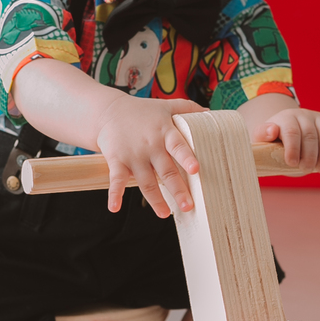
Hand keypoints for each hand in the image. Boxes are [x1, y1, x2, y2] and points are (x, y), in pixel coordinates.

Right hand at [93, 93, 206, 217]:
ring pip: (146, 181)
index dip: (186, 158)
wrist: (108, 111)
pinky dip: (115, 194)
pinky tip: (115, 208)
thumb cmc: (142, 111)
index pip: (178, 146)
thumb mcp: (165, 106)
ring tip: (165, 214)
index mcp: (165, 132)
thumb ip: (188, 109)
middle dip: (177, 190)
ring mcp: (133, 155)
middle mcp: (150, 145)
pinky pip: (116, 180)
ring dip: (155, 200)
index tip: (195, 169)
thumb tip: (211, 113)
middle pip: (166, 171)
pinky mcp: (117, 161)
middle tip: (188, 206)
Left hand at [254, 107, 319, 172]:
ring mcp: (318, 117)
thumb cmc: (273, 143)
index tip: (291, 163)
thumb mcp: (262, 141)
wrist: (287, 138)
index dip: (293, 148)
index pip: (291, 131)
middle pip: (310, 134)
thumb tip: (272, 131)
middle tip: (306, 170)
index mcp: (285, 119)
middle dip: (310, 154)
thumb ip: (261, 136)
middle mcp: (302, 115)